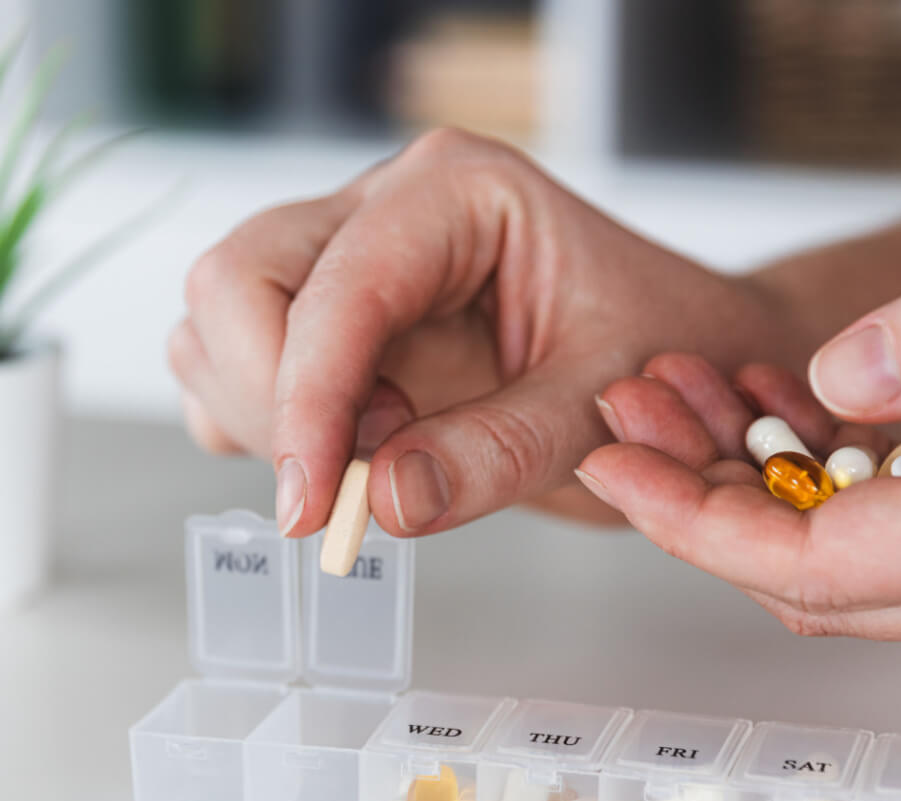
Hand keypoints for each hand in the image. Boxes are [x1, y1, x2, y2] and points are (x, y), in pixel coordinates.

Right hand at [169, 128, 797, 536]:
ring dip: (260, 417)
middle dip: (270, 398)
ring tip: (368, 468)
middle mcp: (382, 209)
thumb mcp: (604, 407)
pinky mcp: (324, 322)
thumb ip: (498, 452)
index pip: (337, 284)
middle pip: (236, 280)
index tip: (316, 506)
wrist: (685, 364)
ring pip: (215, 323)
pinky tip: (346, 461)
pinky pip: (230, 369)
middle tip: (346, 489)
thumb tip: (385, 501)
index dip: (309, 398)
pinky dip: (258, 429)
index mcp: (457, 194)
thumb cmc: (664, 357)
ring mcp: (341, 260)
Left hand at [579, 175, 900, 638]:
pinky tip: (780, 412)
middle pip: (826, 585)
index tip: (620, 473)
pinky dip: (822, 483)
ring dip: (756, 499)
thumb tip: (840, 377)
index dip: (705, 530)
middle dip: (707, 516)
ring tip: (684, 409)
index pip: (831, 565)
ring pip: (858, 563)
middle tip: (633, 430)